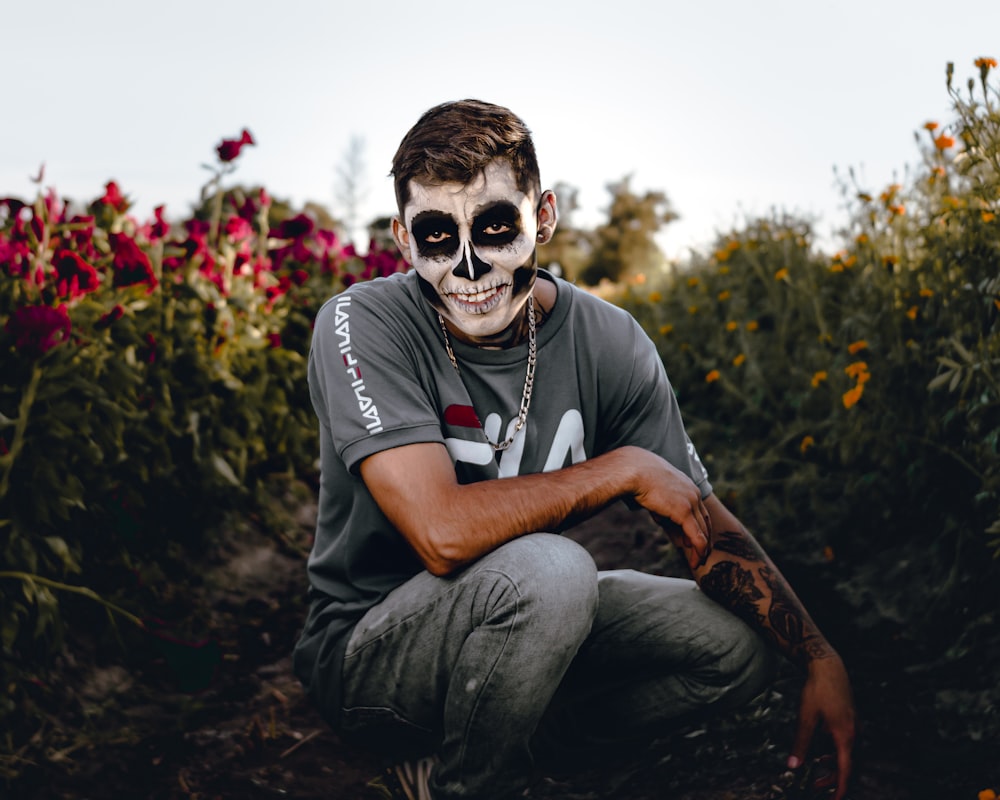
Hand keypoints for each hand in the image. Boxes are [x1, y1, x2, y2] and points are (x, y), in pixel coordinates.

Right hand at [628, 449, 711, 564]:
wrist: (634, 469)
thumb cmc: (638, 476)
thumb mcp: (655, 491)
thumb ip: (662, 505)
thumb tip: (662, 518)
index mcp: (688, 487)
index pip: (699, 512)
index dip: (699, 528)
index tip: (694, 540)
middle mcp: (694, 494)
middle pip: (705, 522)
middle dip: (705, 540)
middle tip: (702, 555)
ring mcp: (690, 502)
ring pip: (703, 531)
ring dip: (702, 549)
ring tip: (698, 561)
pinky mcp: (684, 511)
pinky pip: (696, 535)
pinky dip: (698, 549)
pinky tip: (697, 559)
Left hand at [789, 654, 855, 799]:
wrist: (828, 665)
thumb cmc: (817, 689)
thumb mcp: (805, 717)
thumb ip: (801, 743)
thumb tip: (793, 766)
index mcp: (845, 735)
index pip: (846, 770)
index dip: (840, 787)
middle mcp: (854, 733)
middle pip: (848, 765)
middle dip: (833, 778)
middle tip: (815, 787)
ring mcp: (854, 726)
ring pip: (848, 754)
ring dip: (833, 764)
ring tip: (817, 767)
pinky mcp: (850, 720)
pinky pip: (846, 743)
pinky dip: (836, 752)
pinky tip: (822, 750)